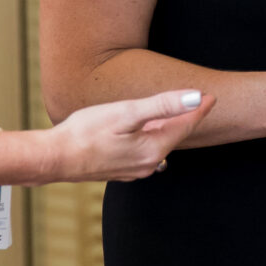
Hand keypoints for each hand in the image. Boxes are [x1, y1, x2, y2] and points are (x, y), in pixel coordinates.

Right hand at [50, 89, 212, 181]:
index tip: (212, 95)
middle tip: (200, 102)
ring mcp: (133, 170)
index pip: (185, 126)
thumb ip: (163, 105)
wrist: (53, 159)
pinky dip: (150, 138)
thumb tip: (196, 98)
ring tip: (175, 113)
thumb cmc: (86, 133)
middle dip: (187, 119)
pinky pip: (144, 151)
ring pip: (158, 144)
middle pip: (174, 136)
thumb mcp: (127, 112)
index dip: (199, 109)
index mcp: (153, 149)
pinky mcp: (119, 170)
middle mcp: (147, 164)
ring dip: (167, 128)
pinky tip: (144, 129)